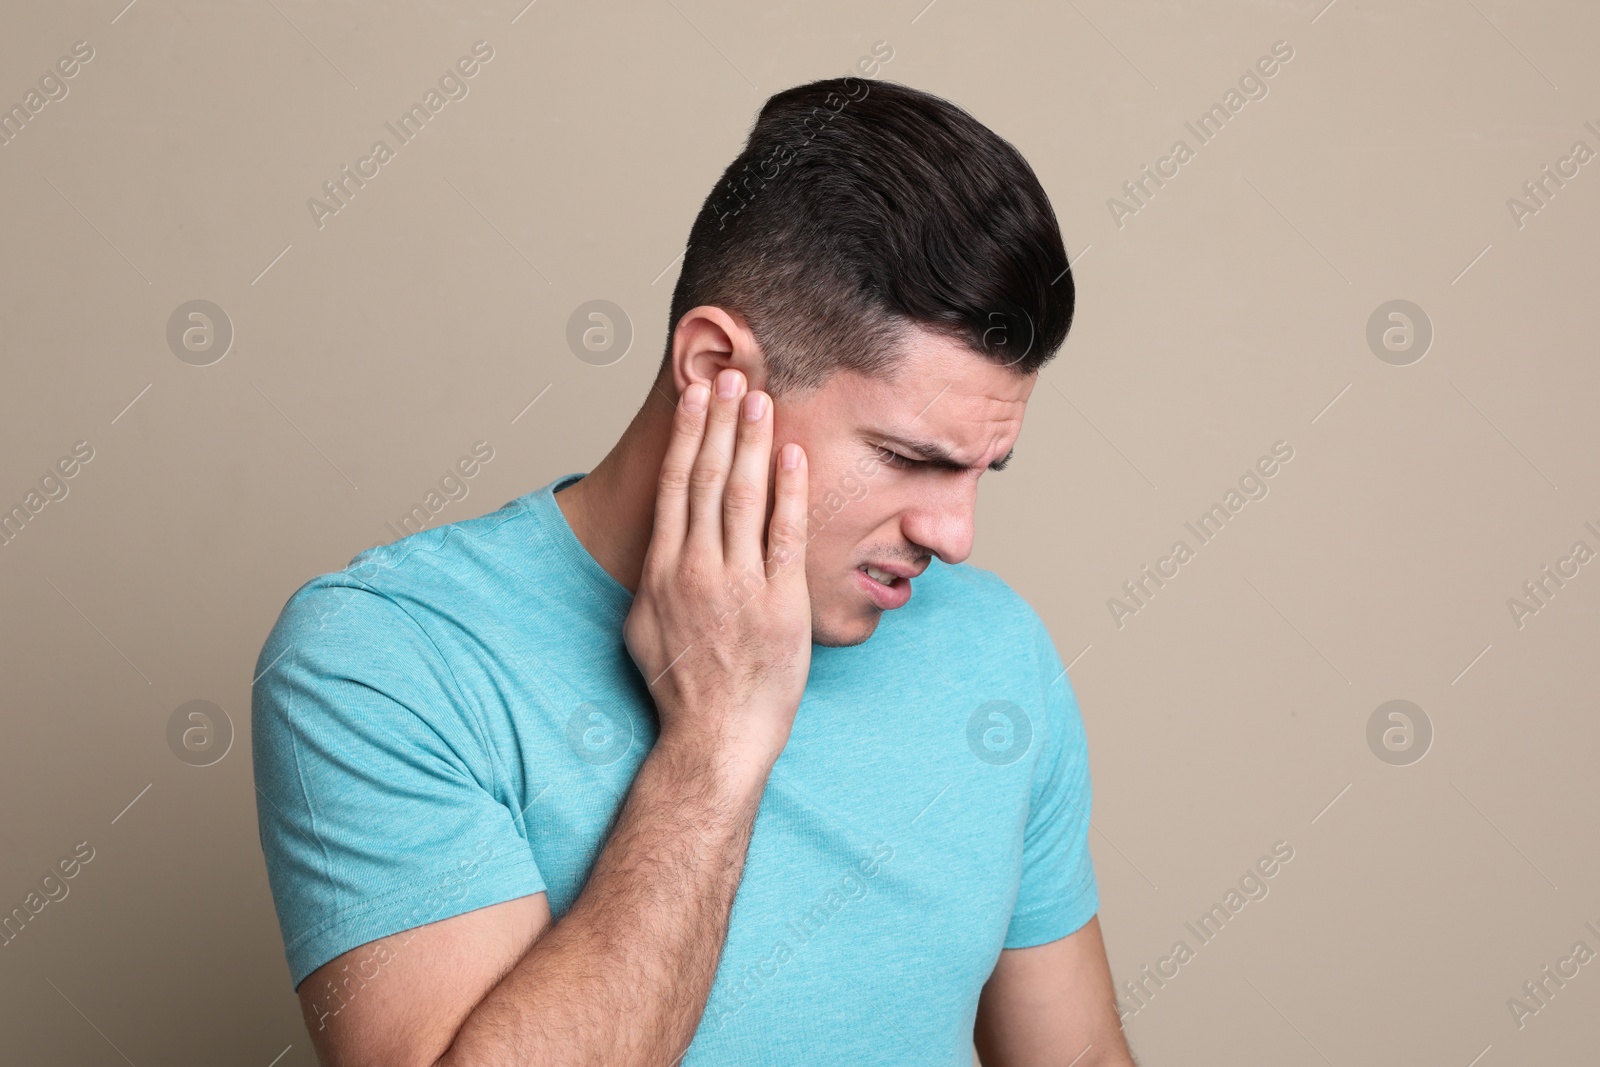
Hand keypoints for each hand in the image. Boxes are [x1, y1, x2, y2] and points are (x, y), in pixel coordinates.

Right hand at [623, 368, 810, 770]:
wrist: (715, 736)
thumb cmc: (680, 688)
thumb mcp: (643, 627)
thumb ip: (653, 578)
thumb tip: (660, 544)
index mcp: (662, 570)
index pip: (677, 484)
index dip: (687, 434)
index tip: (696, 396)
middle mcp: (697, 569)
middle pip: (708, 477)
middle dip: (720, 421)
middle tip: (731, 374)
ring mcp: (739, 585)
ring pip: (744, 496)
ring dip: (752, 442)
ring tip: (760, 398)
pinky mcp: (780, 603)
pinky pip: (785, 535)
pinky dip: (789, 492)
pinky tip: (793, 455)